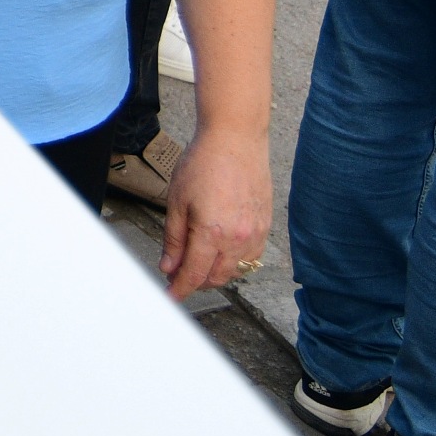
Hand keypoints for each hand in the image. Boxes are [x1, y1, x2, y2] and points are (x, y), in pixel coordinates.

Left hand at [156, 127, 270, 300]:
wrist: (235, 138)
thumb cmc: (204, 162)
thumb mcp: (177, 200)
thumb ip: (173, 239)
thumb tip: (169, 267)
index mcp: (212, 232)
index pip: (194, 274)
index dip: (180, 290)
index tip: (171, 297)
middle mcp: (238, 238)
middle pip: (216, 278)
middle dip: (195, 281)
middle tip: (178, 274)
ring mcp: (255, 233)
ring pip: (236, 270)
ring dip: (216, 273)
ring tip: (198, 262)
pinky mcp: (266, 225)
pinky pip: (252, 257)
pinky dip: (236, 262)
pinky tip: (222, 252)